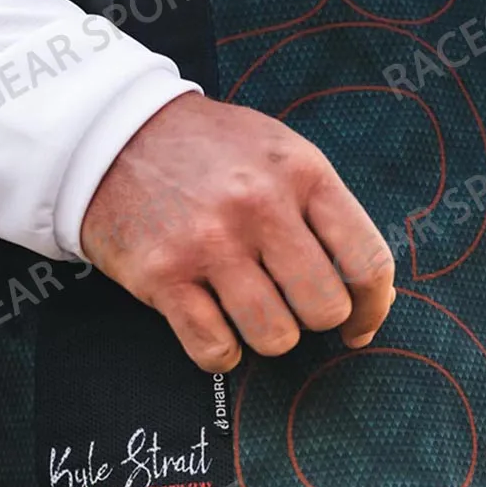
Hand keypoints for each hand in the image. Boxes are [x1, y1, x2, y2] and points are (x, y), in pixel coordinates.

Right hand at [81, 92, 395, 371]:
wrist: (111, 134)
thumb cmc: (211, 153)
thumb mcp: (282, 155)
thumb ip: (327, 216)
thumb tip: (372, 296)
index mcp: (301, 173)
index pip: (367, 260)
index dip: (374, 307)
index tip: (360, 325)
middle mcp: (258, 206)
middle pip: (323, 309)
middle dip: (315, 321)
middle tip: (292, 305)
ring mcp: (208, 243)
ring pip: (275, 337)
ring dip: (268, 336)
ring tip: (249, 308)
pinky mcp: (163, 277)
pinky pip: (216, 350)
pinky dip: (221, 352)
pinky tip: (215, 325)